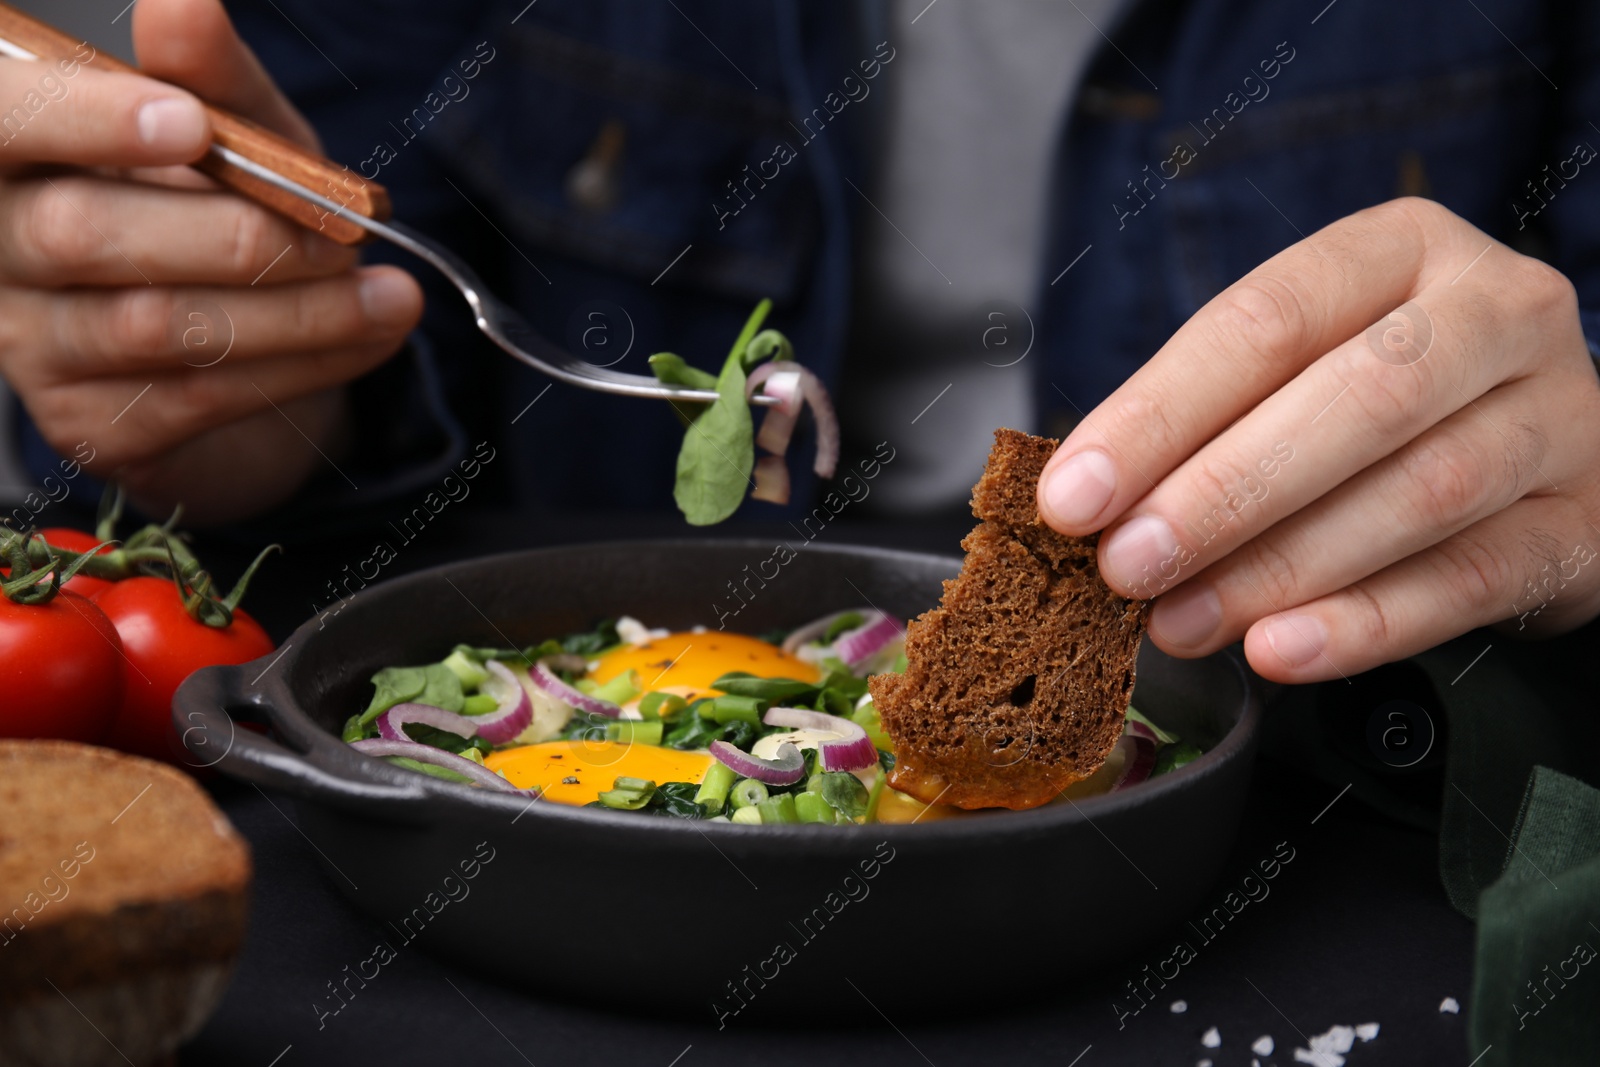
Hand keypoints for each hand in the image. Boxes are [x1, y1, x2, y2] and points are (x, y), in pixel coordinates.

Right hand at [0, 0, 422, 523]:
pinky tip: (371, 337)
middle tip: (340, 233)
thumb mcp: (235, 133)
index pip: (6, 123)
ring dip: (294, 313)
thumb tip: (182, 6)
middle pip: (80, 235)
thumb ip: (211, 79)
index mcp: (17, 153)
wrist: (251, 346)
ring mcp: (36, 346)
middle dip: (233, 235)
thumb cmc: (224, 210)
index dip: (84, 121)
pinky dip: (303, 366)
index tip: (185, 121)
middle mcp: (0, 247)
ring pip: (153, 327)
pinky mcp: (93, 426)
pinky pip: (198, 396)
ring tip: (392, 295)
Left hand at [1036, 197, 1599, 682]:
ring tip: (1182, 620)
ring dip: (1282, 568)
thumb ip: (1203, 422)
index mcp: (1402, 251)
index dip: (1160, 413)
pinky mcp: (1586, 522)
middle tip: (1127, 567)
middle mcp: (1497, 312)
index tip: (1074, 494)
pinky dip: (1368, 623)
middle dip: (1223, 492)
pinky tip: (1282, 650)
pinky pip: (1475, 578)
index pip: (1269, 321)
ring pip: (1422, 492)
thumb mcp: (1293, 374)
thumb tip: (1085, 501)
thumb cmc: (1377, 405)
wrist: (1543, 446)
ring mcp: (1560, 415)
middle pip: (1358, 396)